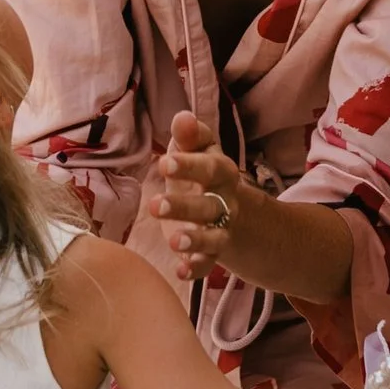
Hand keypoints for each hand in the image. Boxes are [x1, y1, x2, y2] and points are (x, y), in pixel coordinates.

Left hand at [149, 110, 247, 282]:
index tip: (164, 163)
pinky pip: (207, 265)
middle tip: (156, 206)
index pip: (211, 168)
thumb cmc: (203, 172)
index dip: (190, 166)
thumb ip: (189, 136)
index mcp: (222, 173)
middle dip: (184, 206)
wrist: (233, 209)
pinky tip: (179, 271)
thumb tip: (182, 117)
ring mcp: (220, 230)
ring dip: (195, 240)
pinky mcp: (211, 254)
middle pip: (209, 206)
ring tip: (173, 240)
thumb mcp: (198, 151)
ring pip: (213, 238)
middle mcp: (226, 202)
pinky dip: (195, 269)